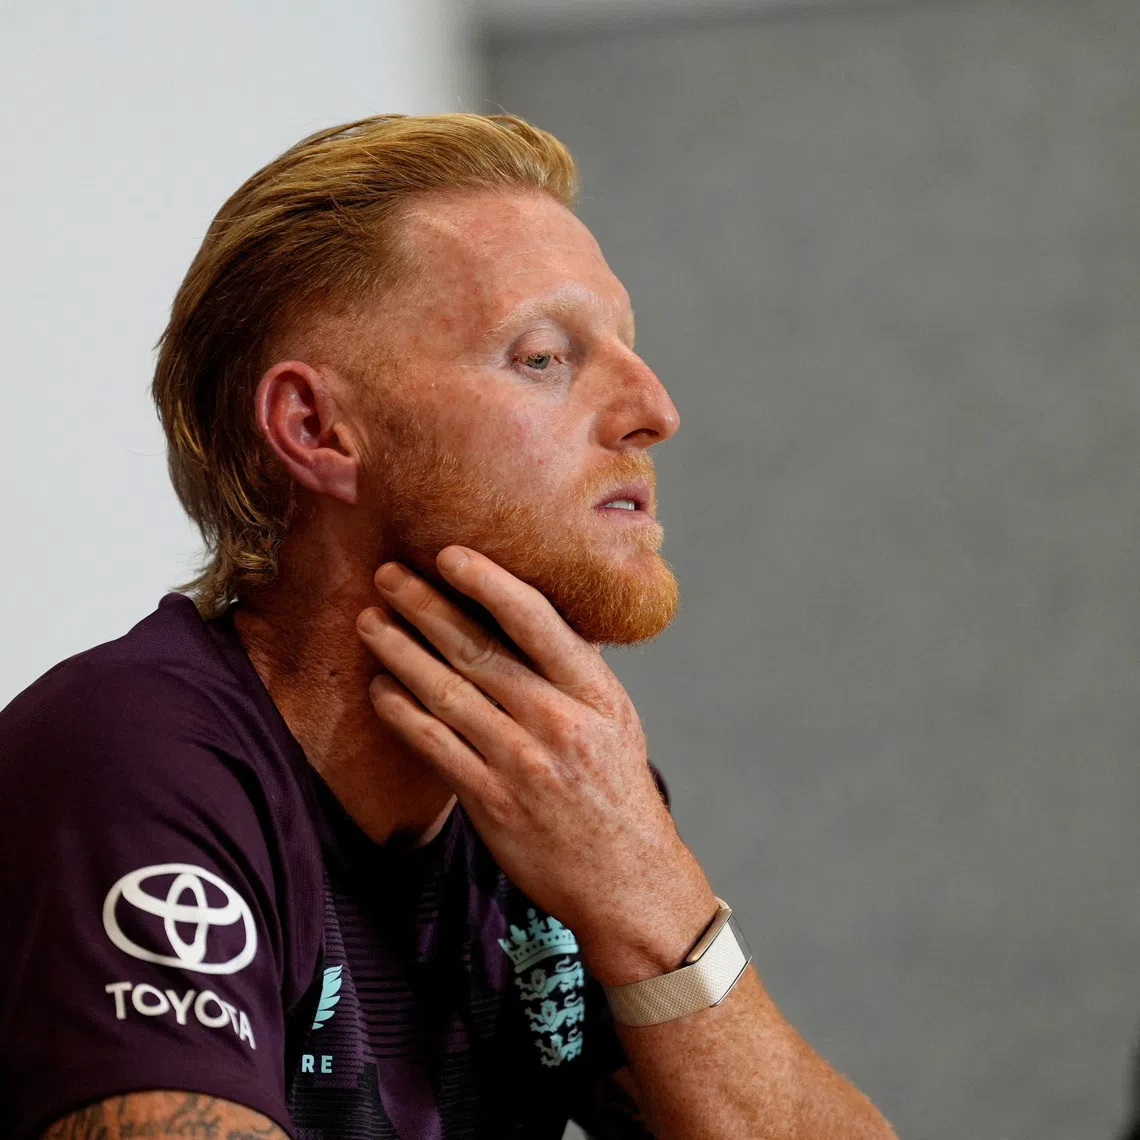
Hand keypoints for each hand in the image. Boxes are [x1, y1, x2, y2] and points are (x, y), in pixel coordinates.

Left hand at [355, 544, 717, 983]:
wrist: (629, 882)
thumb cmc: (618, 791)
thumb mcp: (616, 720)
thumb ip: (574, 671)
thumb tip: (527, 616)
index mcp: (595, 692)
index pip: (536, 620)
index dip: (488, 581)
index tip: (449, 554)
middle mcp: (558, 721)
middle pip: (479, 649)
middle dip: (426, 606)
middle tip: (388, 575)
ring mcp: (522, 763)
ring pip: (447, 692)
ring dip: (401, 651)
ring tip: (370, 621)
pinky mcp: (491, 803)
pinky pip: (434, 746)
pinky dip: (402, 712)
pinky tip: (381, 688)